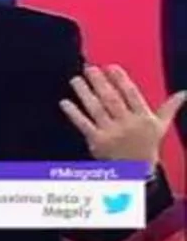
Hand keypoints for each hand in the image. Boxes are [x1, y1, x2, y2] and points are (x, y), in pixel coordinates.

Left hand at [59, 65, 185, 170]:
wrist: (137, 173)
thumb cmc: (147, 146)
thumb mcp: (161, 127)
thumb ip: (169, 108)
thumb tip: (184, 93)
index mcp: (144, 118)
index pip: (132, 94)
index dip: (121, 80)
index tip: (111, 67)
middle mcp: (128, 125)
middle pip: (112, 99)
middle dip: (100, 83)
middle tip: (89, 69)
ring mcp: (112, 133)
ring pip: (96, 109)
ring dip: (84, 93)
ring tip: (75, 80)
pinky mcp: (97, 142)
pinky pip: (84, 124)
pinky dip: (73, 113)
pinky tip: (65, 102)